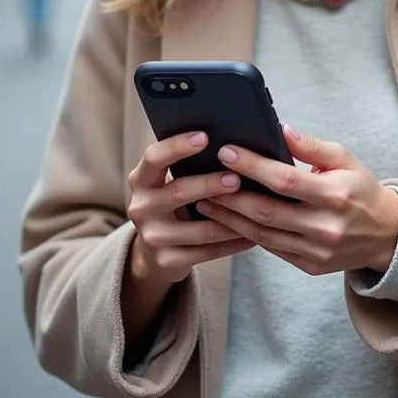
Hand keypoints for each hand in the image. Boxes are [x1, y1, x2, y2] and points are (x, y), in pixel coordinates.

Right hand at [126, 131, 255, 285]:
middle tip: (236, 178)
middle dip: (210, 183)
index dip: (178, 146)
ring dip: (231, 218)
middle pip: (178, 191)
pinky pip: (207, 252)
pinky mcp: (167, 261)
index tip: (205, 136)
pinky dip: (233, 243)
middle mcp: (141, 207)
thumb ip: (189, 165)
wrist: (157, 253)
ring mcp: (152, 237)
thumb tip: (233, 146)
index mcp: (141, 179)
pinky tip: (252, 235)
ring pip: (199, 228)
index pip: (154, 157)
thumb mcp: (171, 182)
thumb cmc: (175, 203)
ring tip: (256, 208)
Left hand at [199, 125, 397, 276]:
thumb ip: (312, 146)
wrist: (386, 233)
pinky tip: (229, 221)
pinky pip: (272, 249)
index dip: (252, 166)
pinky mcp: (311, 266)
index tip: (227, 152)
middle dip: (230, 196)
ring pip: (263, 235)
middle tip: (203, 181)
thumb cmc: (360, 188)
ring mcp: (317, 250)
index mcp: (335, 194)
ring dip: (230, 219)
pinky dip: (247, 234)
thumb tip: (280, 129)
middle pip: (267, 211)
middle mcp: (325, 226)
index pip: (284, 179)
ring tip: (205, 203)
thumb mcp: (344, 159)